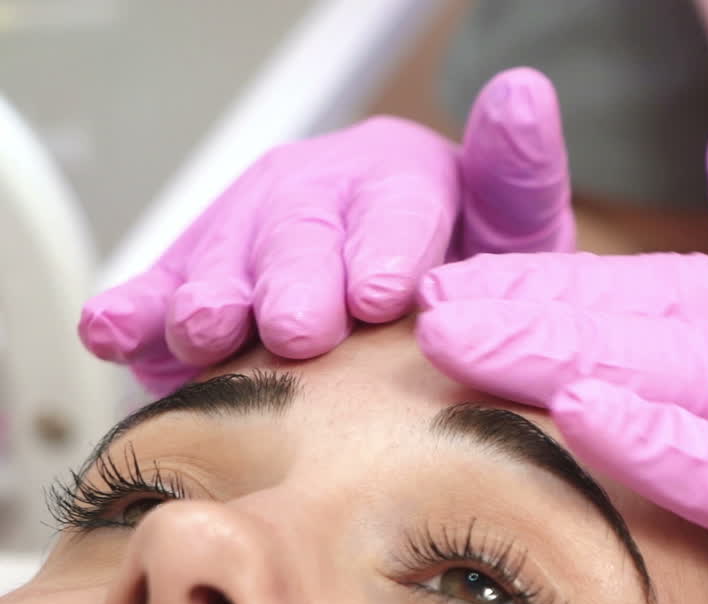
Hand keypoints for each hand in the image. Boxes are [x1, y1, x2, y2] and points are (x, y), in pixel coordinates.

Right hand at [78, 67, 572, 392]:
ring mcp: (256, 231)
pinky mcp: (207, 273)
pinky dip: (140, 310)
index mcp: (398, 176)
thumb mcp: (515, 225)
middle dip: (294, 281)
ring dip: (213, 296)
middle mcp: (318, 192)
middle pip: (301, 232)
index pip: (395, 205)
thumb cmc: (474, 270)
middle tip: (296, 331)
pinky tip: (116, 333)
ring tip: (207, 334)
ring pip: (229, 258)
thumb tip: (523, 97)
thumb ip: (517, 173)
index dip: (385, 247)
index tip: (380, 295)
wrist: (423, 303)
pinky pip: (169, 286)